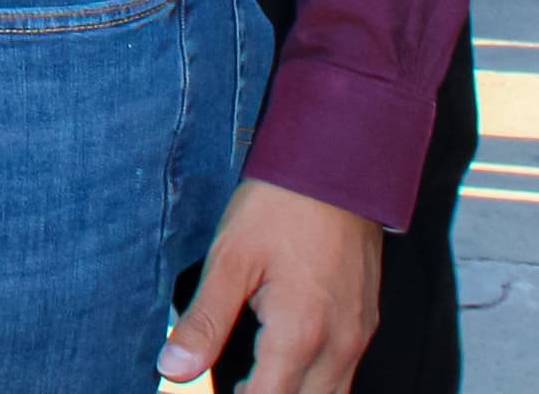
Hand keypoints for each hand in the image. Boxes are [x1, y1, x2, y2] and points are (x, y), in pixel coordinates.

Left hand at [161, 178, 379, 391]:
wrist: (337, 167)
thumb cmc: (278, 208)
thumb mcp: (230, 260)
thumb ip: (204, 322)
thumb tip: (173, 368)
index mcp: (300, 335)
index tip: (209, 387)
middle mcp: (338, 346)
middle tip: (229, 381)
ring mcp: (358, 337)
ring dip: (291, 392)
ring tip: (252, 377)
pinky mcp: (365, 324)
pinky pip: (343, 375)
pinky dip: (314, 382)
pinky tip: (284, 362)